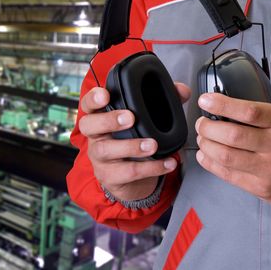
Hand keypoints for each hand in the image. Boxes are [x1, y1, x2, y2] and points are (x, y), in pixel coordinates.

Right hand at [79, 83, 189, 201]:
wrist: (129, 179)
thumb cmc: (133, 142)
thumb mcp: (145, 120)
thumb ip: (163, 102)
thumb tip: (182, 91)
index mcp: (100, 117)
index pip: (88, 105)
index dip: (93, 99)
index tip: (105, 95)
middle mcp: (95, 136)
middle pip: (88, 125)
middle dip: (108, 120)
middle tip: (130, 118)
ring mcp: (99, 157)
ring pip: (106, 150)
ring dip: (131, 146)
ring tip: (152, 145)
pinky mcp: (110, 176)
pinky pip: (127, 172)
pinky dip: (151, 168)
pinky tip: (167, 162)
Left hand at [195, 85, 270, 213]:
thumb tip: (250, 79)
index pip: (250, 111)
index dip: (223, 104)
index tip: (206, 100)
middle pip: (233, 135)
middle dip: (208, 128)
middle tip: (201, 122)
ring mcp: (269, 169)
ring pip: (226, 156)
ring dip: (206, 145)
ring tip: (202, 138)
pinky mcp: (261, 187)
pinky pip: (228, 175)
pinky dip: (210, 164)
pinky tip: (205, 155)